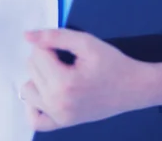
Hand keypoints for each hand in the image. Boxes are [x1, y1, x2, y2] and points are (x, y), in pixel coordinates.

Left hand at [21, 28, 150, 131]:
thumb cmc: (112, 63)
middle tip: (69, 61)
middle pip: (31, 68)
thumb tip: (27, 36)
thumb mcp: (85, 42)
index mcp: (64, 84)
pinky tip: (47, 92)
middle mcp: (57, 104)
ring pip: (28, 89)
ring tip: (60, 73)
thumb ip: (53, 36)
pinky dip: (35, 104)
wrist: (134, 87)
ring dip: (39, 77)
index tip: (69, 49)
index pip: (37, 53)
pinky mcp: (62, 124)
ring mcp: (59, 118)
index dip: (52, 44)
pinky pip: (35, 119)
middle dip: (46, 58)